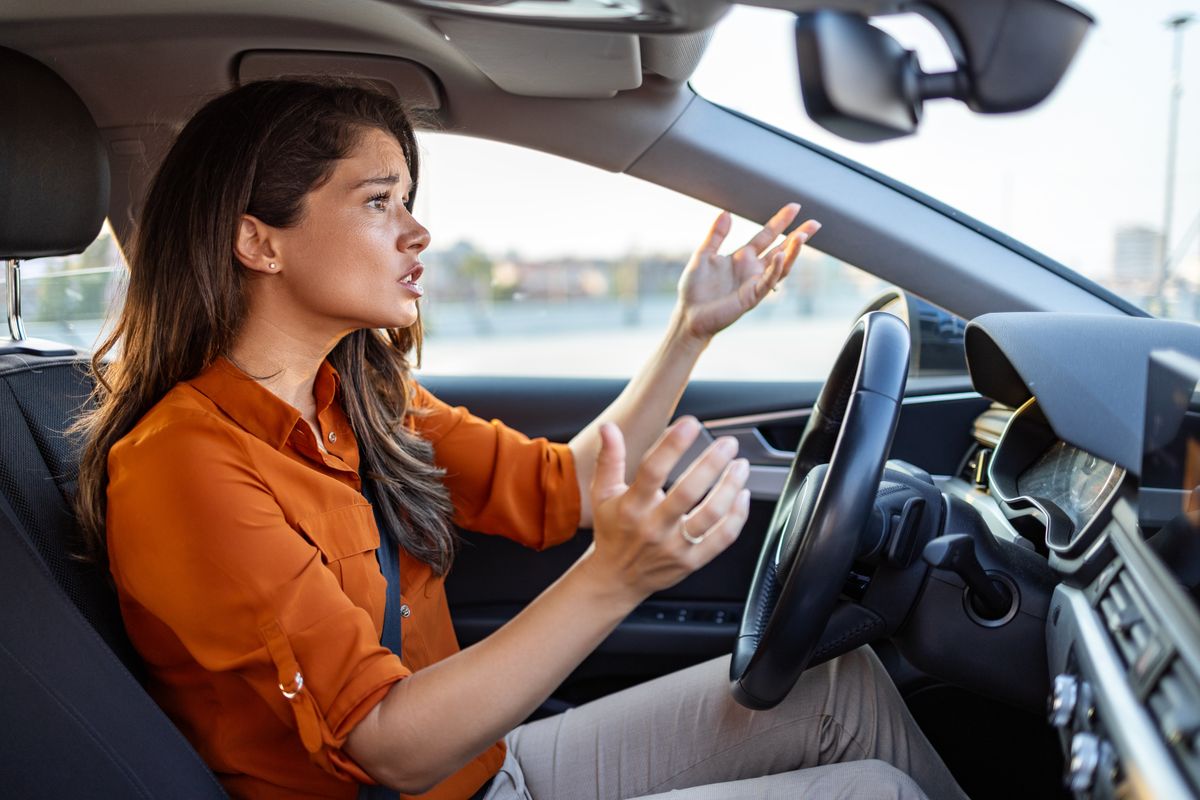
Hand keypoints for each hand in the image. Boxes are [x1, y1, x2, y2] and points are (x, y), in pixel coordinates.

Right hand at [583, 417, 750, 602]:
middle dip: (711, 463)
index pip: (652, 471)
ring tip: (741, 465)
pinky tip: (742, 495)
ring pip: (711, 514)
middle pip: (688, 492)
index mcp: (631, 506)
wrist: (617, 579)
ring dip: (730, 487)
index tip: (690, 424)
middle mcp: (654, 527)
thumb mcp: (603, 494)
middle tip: (728, 443)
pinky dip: (738, 516)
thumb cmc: (613, 531)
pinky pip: (722, 538)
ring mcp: (675, 546)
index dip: (672, 445)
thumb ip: (610, 460)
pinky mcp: (692, 561)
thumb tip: (608, 427)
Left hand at [675, 204, 820, 342]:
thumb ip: (716, 235)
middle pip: (782, 249)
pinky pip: (768, 281)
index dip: (780, 222)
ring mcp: (754, 283)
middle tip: (816, 223)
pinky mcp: (751, 296)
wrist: (689, 315)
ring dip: (793, 252)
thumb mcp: (703, 255)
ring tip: (802, 236)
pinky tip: (782, 256)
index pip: (767, 236)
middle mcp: (752, 269)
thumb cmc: (695, 289)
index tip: (794, 207)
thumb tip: (726, 212)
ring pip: (781, 266)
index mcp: (742, 257)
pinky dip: (776, 269)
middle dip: (798, 236)